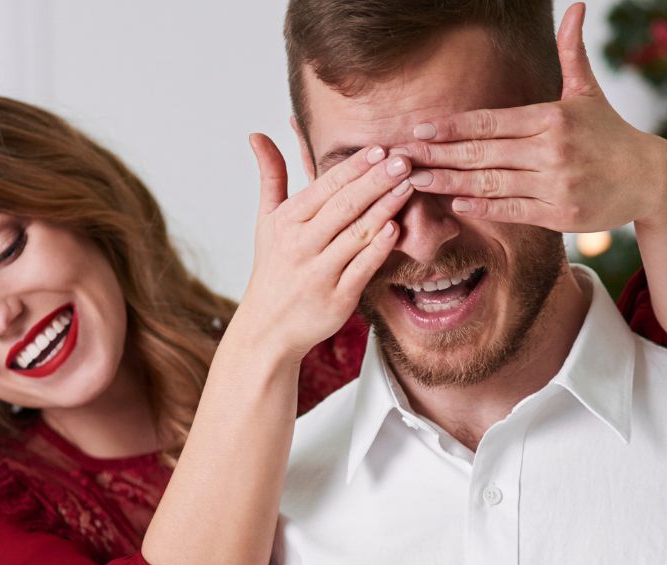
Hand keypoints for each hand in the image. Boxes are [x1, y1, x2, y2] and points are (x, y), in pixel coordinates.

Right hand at [233, 134, 415, 356]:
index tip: (379, 149)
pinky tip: (397, 228)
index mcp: (287, 222)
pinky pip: (362, 269)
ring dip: (385, 208)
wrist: (268, 328)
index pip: (324, 188)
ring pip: (356, 234)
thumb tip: (257, 134)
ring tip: (409, 186)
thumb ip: (271, 176)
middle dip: (376, 181)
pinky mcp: (337, 299)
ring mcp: (319, 274)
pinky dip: (378, 248)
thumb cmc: (273, 268)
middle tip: (404, 160)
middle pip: (344, 207)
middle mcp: (301, 246)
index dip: (353, 167)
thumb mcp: (267, 220)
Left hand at [392, 2, 666, 232]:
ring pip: (491, 184)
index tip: (419, 129)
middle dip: (437, 154)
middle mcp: (552, 151)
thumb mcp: (588, 91)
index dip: (451, 126)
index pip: (490, 122)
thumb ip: (572, 52)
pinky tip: (456, 202)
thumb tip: (577, 6)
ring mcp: (556, 185)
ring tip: (418, 181)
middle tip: (402, 157)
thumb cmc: (610, 133)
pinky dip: (483, 207)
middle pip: (482, 153)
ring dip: (449, 183)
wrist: (649, 178)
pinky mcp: (561, 215)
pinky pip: (512, 210)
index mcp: (551, 118)